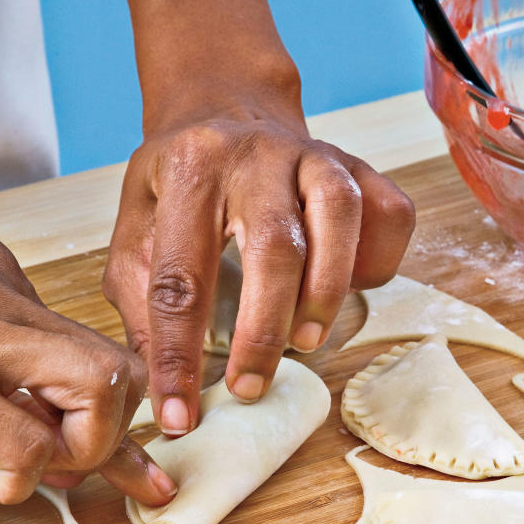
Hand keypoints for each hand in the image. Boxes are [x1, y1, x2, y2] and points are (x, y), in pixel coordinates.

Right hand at [0, 236, 175, 506]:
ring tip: (13, 469)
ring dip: (74, 455)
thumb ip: (6, 367)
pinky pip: (30, 448)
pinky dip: (10, 482)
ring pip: (98, 392)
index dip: (101, 412)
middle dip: (107, 435)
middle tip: (60, 466)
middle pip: (116, 364)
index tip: (88, 453)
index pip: (92, 340)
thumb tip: (81, 433)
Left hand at [102, 91, 414, 434]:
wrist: (226, 111)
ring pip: (339, 219)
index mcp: (188, 169)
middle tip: (251, 385)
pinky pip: (388, 213)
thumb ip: (142, 302)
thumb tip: (166, 383)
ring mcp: (314, 154)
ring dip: (325, 293)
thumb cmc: (179, 185)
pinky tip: (347, 287)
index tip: (180, 413)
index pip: (181, 276)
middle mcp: (255, 154)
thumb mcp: (135, 230)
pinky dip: (375, 261)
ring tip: (305, 341)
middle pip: (276, 246)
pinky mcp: (359, 164)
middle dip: (265, 330)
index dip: (178, 354)